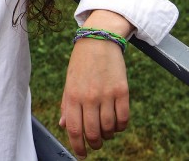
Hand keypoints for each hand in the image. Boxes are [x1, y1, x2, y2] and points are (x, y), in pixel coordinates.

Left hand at [60, 11, 131, 158]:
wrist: (98, 40)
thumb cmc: (81, 63)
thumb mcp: (69, 82)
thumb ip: (67, 105)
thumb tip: (65, 126)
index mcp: (73, 95)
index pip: (74, 129)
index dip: (78, 146)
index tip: (81, 154)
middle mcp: (89, 97)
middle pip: (93, 132)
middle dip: (94, 144)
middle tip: (95, 145)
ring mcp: (107, 95)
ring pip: (110, 128)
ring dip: (108, 135)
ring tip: (105, 132)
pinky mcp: (122, 91)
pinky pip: (124, 118)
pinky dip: (121, 127)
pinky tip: (117, 124)